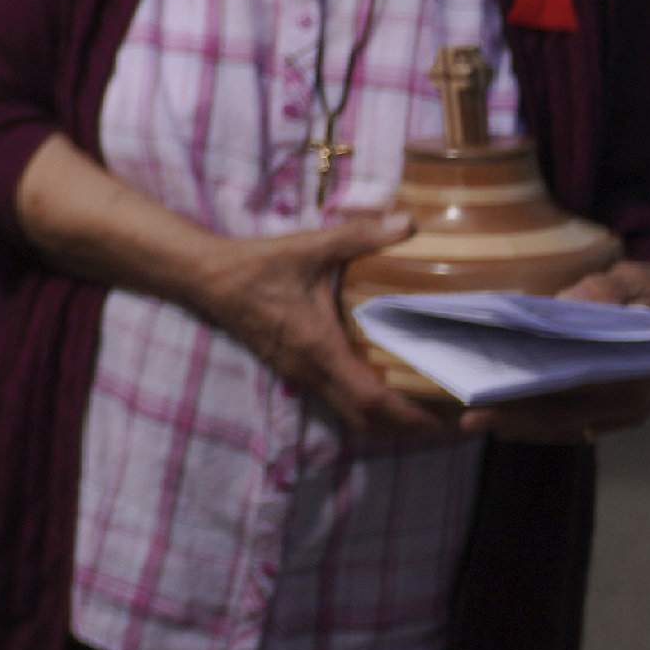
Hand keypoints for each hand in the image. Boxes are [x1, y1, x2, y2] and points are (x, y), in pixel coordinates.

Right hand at [190, 212, 453, 443]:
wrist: (207, 278)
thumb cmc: (258, 265)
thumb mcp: (310, 247)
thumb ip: (360, 236)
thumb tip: (408, 223)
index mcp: (320, 347)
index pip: (371, 400)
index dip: (408, 415)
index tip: (442, 419)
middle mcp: (310, 371)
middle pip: (364, 420)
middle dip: (404, 426)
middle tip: (442, 417)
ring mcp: (298, 374)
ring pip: (348, 413)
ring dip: (383, 419)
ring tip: (418, 405)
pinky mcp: (291, 369)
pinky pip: (334, 400)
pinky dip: (362, 404)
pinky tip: (379, 385)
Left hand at [466, 259, 649, 446]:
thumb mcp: (642, 281)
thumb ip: (608, 290)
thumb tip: (565, 301)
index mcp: (642, 371)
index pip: (582, 384)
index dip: (538, 390)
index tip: (498, 390)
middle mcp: (633, 403)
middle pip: (566, 416)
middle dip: (516, 418)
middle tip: (469, 417)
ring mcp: (622, 415)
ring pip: (564, 427)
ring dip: (519, 426)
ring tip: (472, 419)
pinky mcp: (612, 416)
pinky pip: (569, 426)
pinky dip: (535, 424)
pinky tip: (501, 416)